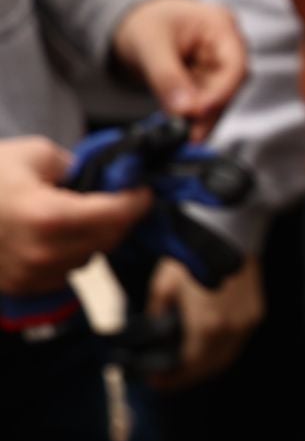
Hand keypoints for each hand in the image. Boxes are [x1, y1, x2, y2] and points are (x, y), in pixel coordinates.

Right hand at [0, 136, 149, 292]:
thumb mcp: (31, 154)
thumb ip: (75, 165)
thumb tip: (102, 177)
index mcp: (49, 216)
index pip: (117, 214)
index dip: (137, 200)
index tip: (143, 190)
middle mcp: (45, 252)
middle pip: (109, 238)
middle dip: (120, 217)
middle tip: (119, 197)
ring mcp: (33, 274)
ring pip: (90, 256)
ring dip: (95, 236)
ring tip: (81, 212)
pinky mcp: (24, 286)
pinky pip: (67, 271)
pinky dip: (72, 251)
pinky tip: (57, 233)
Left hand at [111, 0, 247, 138]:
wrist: (131, 22)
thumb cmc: (144, 21)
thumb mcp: (148, 43)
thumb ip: (166, 76)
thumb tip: (184, 110)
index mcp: (220, 27)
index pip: (234, 67)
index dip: (221, 93)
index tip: (198, 113)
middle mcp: (227, 49)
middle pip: (229, 87)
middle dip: (209, 112)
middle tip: (189, 135)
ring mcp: (219, 67)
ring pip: (219, 101)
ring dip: (203, 121)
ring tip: (185, 137)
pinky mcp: (208, 83)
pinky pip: (206, 105)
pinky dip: (195, 119)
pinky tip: (184, 131)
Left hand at [146, 254, 262, 389]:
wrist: (229, 233)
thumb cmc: (193, 256)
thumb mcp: (164, 285)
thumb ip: (158, 314)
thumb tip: (153, 332)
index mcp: (208, 326)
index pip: (191, 365)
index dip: (172, 378)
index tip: (154, 384)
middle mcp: (232, 330)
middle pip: (211, 367)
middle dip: (188, 377)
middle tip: (167, 379)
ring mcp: (248, 323)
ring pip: (227, 358)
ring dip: (205, 366)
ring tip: (183, 367)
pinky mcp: (256, 314)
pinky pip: (237, 343)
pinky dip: (219, 351)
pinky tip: (204, 347)